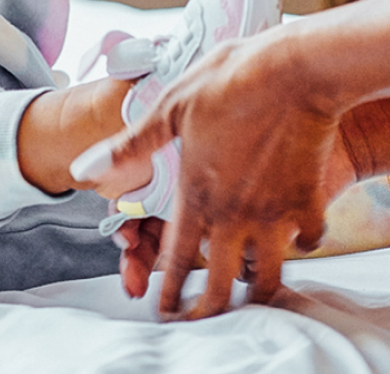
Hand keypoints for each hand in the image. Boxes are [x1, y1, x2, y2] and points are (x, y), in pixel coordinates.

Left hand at [88, 29, 344, 317]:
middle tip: (204, 320)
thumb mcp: (170, 106)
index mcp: (196, 194)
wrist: (294, 69)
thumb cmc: (228, 80)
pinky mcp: (308, 199)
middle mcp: (233, 214)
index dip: (169, 295)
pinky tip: (296, 239)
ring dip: (258, 289)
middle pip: (220, 287)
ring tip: (252, 293)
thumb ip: (130, 146)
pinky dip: (301, 246)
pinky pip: (308, 240)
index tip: (166, 313)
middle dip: (209, 312)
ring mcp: (274, 212)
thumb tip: (81, 168)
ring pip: (267, 277)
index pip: (176, 262)